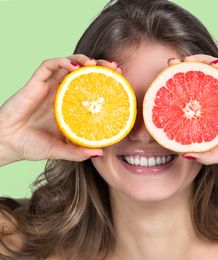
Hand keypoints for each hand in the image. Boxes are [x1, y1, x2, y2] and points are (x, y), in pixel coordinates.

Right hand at [0, 55, 120, 164]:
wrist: (8, 143)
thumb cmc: (32, 146)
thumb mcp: (60, 150)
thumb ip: (78, 152)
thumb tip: (101, 153)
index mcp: (68, 107)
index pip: (89, 88)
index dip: (104, 83)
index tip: (120, 81)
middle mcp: (60, 94)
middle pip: (82, 73)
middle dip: (99, 66)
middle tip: (114, 68)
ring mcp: (48, 87)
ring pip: (68, 64)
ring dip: (83, 60)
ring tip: (96, 64)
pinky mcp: (35, 83)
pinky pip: (48, 65)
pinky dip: (62, 62)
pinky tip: (75, 67)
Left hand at [169, 55, 217, 163]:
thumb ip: (207, 156)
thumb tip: (184, 155)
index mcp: (216, 111)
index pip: (194, 93)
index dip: (180, 87)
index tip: (164, 84)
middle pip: (202, 76)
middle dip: (186, 67)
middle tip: (171, 65)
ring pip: (217, 66)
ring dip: (202, 59)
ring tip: (187, 59)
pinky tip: (216, 62)